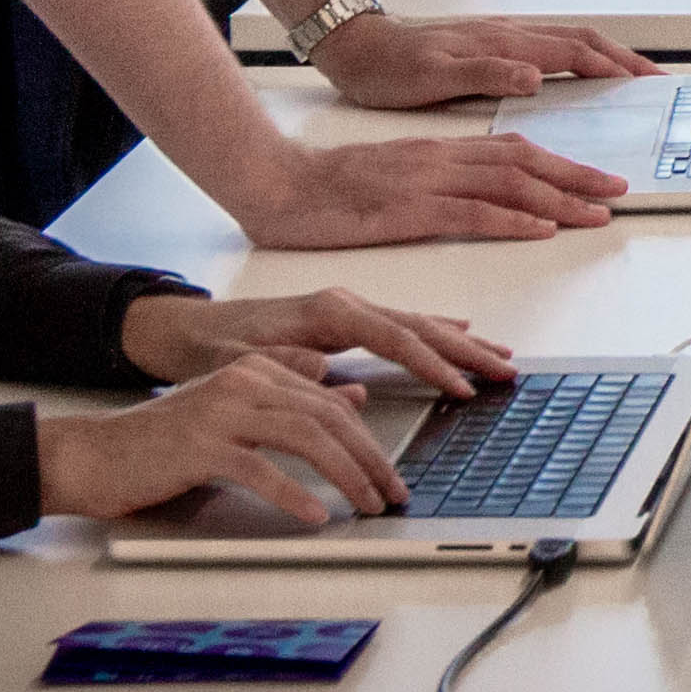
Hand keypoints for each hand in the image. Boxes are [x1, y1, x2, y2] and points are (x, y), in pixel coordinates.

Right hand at [35, 352, 412, 523]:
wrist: (94, 454)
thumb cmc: (164, 444)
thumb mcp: (236, 418)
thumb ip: (290, 406)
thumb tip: (353, 401)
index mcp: (256, 371)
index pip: (331, 403)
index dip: (369, 441)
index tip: (391, 476)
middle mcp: (243, 383)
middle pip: (327, 416)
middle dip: (369, 458)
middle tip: (393, 494)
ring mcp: (220, 411)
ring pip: (305, 436)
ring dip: (346, 474)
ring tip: (367, 504)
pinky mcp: (198, 446)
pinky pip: (259, 469)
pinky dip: (293, 494)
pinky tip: (315, 515)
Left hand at [123, 284, 514, 400]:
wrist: (184, 330)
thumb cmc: (211, 347)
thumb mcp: (241, 362)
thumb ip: (287, 367)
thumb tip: (333, 374)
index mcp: (327, 311)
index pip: (395, 337)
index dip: (433, 363)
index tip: (463, 386)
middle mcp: (344, 304)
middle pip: (420, 326)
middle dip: (466, 350)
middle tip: (506, 371)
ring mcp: (347, 310)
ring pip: (417, 324)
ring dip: (460, 342)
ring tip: (498, 358)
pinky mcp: (345, 321)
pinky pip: (402, 326)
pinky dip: (436, 334)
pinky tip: (457, 338)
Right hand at [226, 127, 631, 248]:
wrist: (276, 184)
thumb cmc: (325, 190)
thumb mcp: (390, 182)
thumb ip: (434, 188)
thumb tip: (474, 203)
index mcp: (437, 152)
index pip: (512, 152)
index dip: (559, 164)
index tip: (594, 177)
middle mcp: (439, 159)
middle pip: (523, 161)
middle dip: (576, 176)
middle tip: (618, 190)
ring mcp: (425, 181)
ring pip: (509, 183)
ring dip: (560, 198)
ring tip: (598, 210)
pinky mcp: (407, 209)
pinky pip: (471, 212)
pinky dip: (512, 219)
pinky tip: (541, 227)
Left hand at [309, 6, 656, 108]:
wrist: (356, 46)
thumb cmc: (388, 67)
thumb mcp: (433, 77)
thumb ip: (487, 74)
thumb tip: (536, 75)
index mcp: (502, 44)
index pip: (574, 52)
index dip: (613, 66)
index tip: (644, 81)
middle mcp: (507, 35)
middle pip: (581, 41)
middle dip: (622, 57)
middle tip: (654, 77)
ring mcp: (499, 38)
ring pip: (566, 42)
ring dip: (603, 56)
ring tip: (628, 74)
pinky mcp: (489, 46)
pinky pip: (547, 48)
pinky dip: (576, 58)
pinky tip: (576, 72)